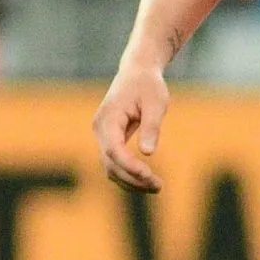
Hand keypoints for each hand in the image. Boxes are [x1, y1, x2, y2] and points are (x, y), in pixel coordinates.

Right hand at [94, 62, 169, 192]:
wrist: (137, 73)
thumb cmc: (148, 85)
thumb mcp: (155, 103)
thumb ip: (151, 127)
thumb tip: (148, 153)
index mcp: (108, 117)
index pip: (114, 149)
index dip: (129, 165)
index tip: (148, 175)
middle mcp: (100, 129)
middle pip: (111, 162)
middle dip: (133, 178)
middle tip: (159, 186)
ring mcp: (103, 136)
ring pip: (111, 167)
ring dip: (131, 181)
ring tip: (157, 187)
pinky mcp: (110, 141)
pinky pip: (115, 164)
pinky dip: (129, 175)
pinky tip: (147, 181)